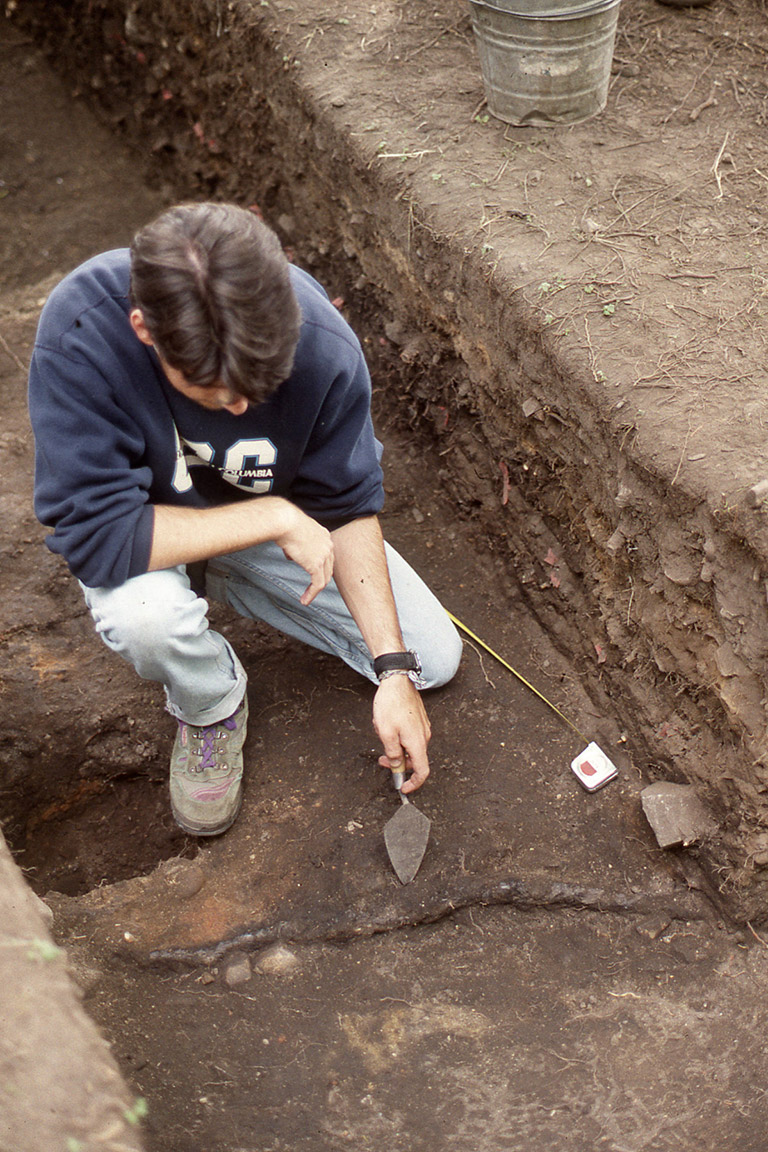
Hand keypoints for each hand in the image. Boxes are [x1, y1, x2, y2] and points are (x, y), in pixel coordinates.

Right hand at [275, 508, 333, 604]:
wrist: (286, 522)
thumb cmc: (285, 523)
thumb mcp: (294, 533)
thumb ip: (296, 544)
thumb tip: (291, 555)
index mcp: (324, 536)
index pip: (327, 555)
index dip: (321, 567)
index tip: (313, 575)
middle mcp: (328, 545)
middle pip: (328, 568)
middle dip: (320, 580)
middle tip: (311, 590)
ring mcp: (324, 555)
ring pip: (324, 578)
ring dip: (315, 590)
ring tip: (306, 599)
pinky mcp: (317, 565)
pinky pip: (317, 584)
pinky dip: (311, 594)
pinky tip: (304, 600)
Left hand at [373, 674, 431, 793]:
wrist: (397, 680)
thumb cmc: (391, 704)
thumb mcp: (385, 733)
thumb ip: (393, 754)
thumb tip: (397, 767)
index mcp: (417, 742)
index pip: (422, 771)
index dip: (413, 783)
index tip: (403, 788)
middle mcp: (424, 736)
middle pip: (414, 760)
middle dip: (398, 763)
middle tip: (382, 760)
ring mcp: (423, 727)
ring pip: (410, 747)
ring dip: (395, 747)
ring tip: (381, 732)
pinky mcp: (419, 720)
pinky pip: (409, 736)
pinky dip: (398, 737)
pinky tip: (387, 725)